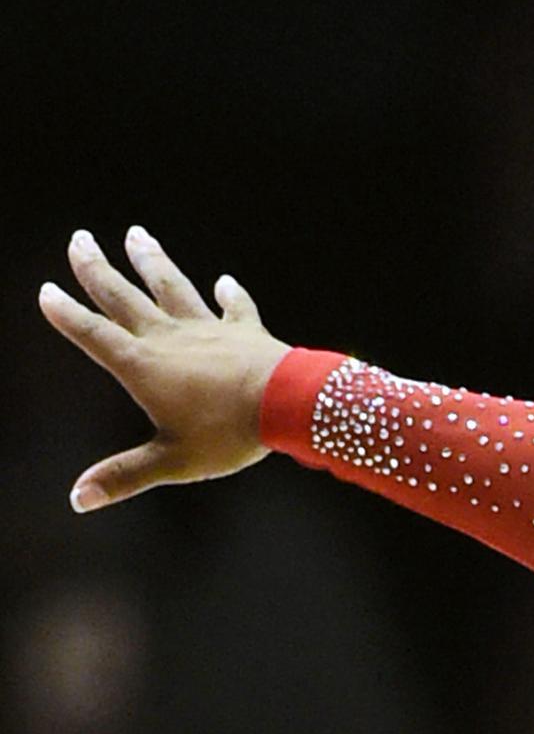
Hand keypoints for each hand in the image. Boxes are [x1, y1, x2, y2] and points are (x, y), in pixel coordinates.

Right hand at [36, 224, 289, 507]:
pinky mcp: (246, 331)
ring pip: (172, 288)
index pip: (94, 335)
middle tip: (79, 239)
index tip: (46, 291)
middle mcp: (169, 338)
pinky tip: (223, 281)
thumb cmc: (227, 435)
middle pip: (125, 297)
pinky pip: (235, 307)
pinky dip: (229, 294)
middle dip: (98, 269)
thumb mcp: (172, 462)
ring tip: (135, 234)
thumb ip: (125, 476)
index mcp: (142, 366)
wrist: (286, 404)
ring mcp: (208, 329)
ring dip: (152, 261)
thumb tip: (78, 499)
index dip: (68, 315)